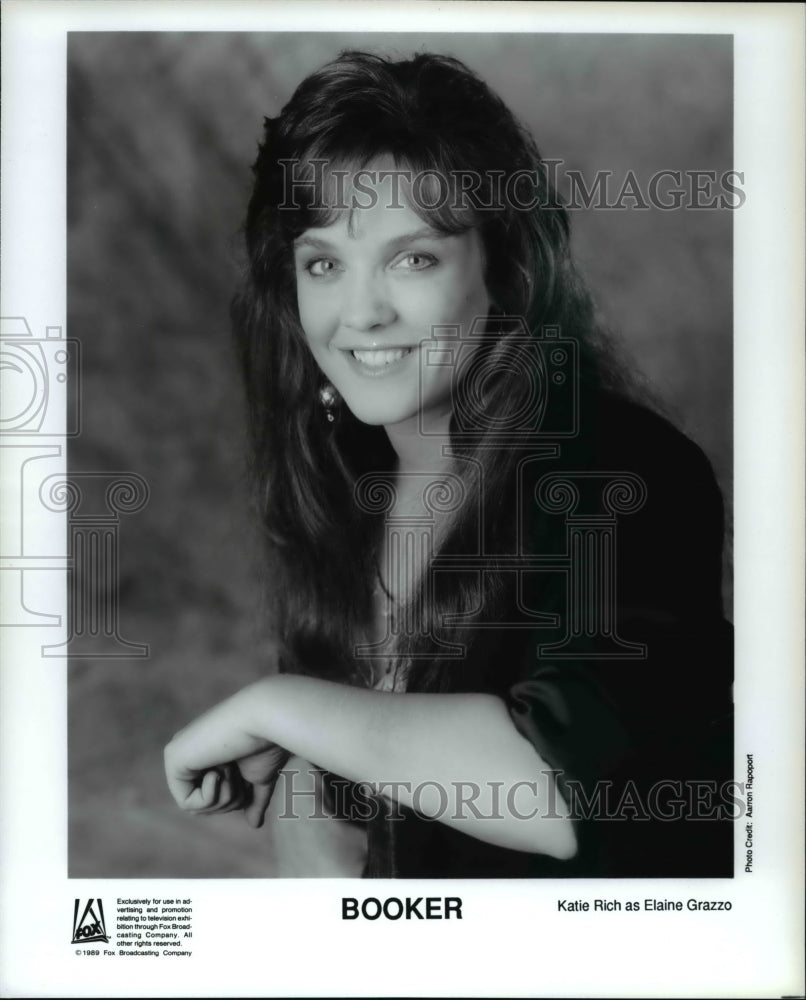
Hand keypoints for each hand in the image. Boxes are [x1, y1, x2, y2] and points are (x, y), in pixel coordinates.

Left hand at [164, 680, 289, 827]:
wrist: (266, 721)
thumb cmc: (266, 744)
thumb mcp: (260, 778)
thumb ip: (253, 800)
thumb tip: (254, 824)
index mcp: (211, 755)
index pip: (218, 796)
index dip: (239, 797)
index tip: (247, 775)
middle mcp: (192, 751)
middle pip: (207, 804)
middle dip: (231, 799)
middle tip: (237, 771)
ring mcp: (181, 753)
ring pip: (197, 806)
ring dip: (223, 796)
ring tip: (228, 767)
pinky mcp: (173, 757)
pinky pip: (186, 803)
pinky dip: (208, 796)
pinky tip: (216, 771)